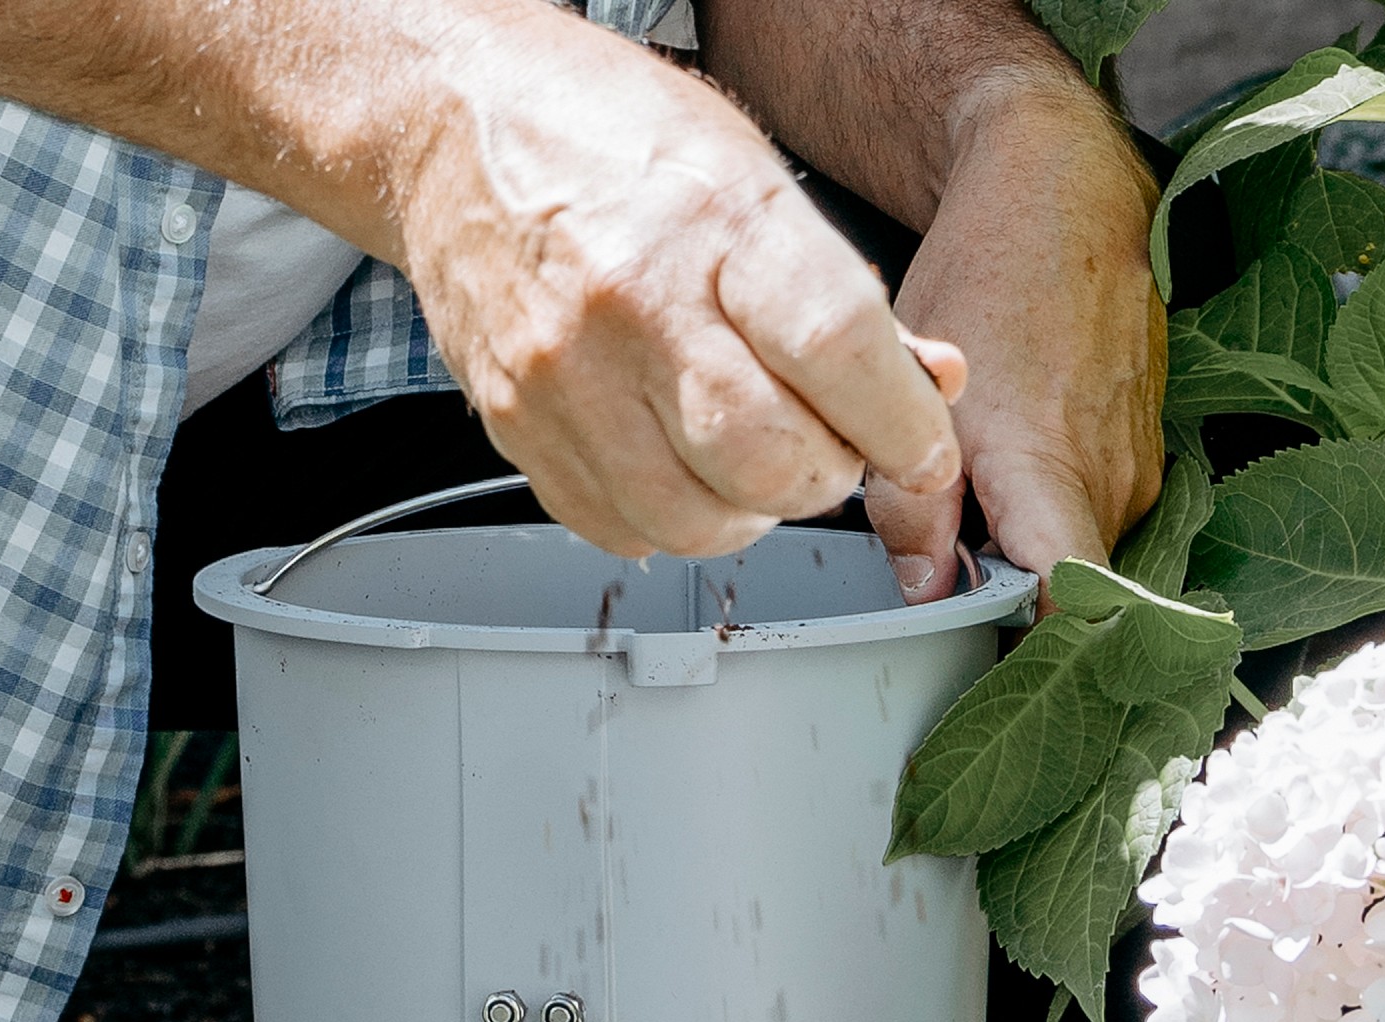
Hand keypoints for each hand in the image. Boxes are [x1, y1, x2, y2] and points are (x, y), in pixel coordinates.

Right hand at [394, 6, 965, 557]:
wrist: (458, 127)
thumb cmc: (609, 143)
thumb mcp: (753, 180)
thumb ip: (841, 297)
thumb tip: (927, 385)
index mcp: (713, 224)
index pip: (837, 352)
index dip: (900, 426)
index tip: (920, 449)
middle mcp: (631, 304)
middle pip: (765, 462)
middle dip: (824, 478)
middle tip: (827, 451)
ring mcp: (565, 378)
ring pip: (693, 522)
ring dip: (748, 515)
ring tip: (750, 465)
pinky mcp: (518, 429)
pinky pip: (617, 531)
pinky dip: (668, 523)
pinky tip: (678, 471)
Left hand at [866, 80, 1165, 604]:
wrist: (1066, 191)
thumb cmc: (991, 277)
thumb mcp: (920, 396)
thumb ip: (912, 510)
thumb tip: (924, 590)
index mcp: (1053, 475)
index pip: (1070, 608)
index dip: (1034, 653)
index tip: (993, 669)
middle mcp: (1113, 485)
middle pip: (1062, 593)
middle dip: (1005, 599)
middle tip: (949, 572)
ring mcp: (1138, 471)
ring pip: (1075, 556)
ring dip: (1023, 553)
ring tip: (974, 505)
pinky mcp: (1144, 455)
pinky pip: (1090, 519)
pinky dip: (1045, 516)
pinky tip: (1008, 473)